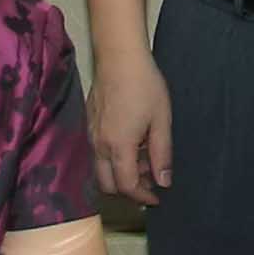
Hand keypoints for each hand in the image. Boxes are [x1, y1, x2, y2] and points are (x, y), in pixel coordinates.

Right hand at [91, 53, 171, 203]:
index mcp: (118, 147)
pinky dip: (113, 158)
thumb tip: (164, 182)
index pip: (126, 186)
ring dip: (120, 173)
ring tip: (144, 157)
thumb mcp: (161, 121)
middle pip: (107, 184)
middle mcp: (99, 145)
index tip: (158, 198)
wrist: (119, 57)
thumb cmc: (144, 86)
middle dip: (128, 189)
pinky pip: (98, 153)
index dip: (143, 197)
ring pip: (101, 169)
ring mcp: (91, 134)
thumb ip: (162, 155)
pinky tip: (132, 143)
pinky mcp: (89, 124)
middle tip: (150, 180)